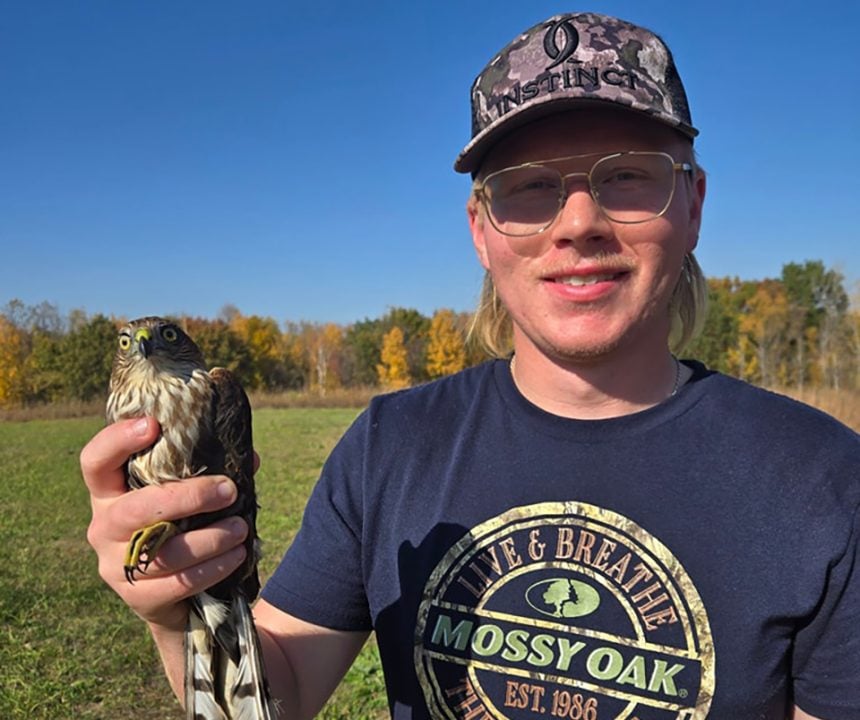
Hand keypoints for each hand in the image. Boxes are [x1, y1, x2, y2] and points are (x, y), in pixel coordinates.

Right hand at [81, 417, 248, 630]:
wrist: (171, 593)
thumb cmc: (179, 526)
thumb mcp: (186, 497)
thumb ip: (211, 472)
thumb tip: (250, 459)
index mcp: (109, 492)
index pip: (96, 462)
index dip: (116, 441)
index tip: (153, 425)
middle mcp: (104, 527)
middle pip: (135, 510)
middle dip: (187, 498)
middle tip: (228, 490)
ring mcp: (115, 565)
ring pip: (162, 552)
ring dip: (210, 538)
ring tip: (241, 528)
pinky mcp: (137, 597)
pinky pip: (178, 582)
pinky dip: (213, 567)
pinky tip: (236, 555)